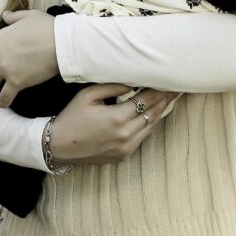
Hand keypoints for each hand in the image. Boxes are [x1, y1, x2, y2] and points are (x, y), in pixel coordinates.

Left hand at [0, 9, 58, 106]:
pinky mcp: (16, 82)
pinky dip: (2, 102)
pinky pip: (4, 96)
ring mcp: (6, 69)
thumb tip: (4, 15)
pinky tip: (4, 104)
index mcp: (0, 38)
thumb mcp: (29, 16)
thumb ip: (14, 17)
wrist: (61, 43)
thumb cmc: (47, 28)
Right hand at [48, 84, 180, 163]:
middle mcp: (125, 135)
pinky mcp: (123, 156)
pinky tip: (152, 114)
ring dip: (160, 112)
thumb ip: (113, 86)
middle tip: (177, 87)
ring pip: (151, 127)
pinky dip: (149, 124)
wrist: (58, 146)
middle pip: (153, 113)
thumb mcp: (88, 95)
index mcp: (117, 118)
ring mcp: (126, 148)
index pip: (147, 100)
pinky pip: (142, 137)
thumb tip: (133, 81)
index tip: (169, 80)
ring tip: (169, 99)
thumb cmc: (71, 117)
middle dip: (166, 99)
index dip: (160, 90)